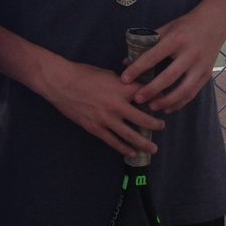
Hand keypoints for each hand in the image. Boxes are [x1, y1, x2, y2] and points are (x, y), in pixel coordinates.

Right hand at [42, 58, 163, 155]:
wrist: (60, 83)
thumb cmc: (83, 74)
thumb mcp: (108, 73)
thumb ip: (122, 84)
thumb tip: (133, 88)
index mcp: (121, 88)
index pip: (147, 96)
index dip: (158, 100)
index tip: (165, 104)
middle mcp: (117, 105)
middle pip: (143, 119)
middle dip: (155, 125)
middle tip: (161, 127)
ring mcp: (106, 119)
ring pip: (130, 135)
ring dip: (144, 143)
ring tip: (152, 148)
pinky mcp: (95, 128)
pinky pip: (113, 141)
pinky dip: (124, 148)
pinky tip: (132, 152)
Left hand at [121, 6, 225, 113]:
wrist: (214, 22)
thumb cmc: (185, 25)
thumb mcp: (166, 29)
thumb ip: (147, 44)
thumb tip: (126, 61)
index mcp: (176, 39)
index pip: (153, 56)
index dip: (137, 68)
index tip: (124, 79)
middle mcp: (190, 54)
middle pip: (168, 77)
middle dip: (151, 90)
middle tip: (137, 99)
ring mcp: (200, 66)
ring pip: (183, 89)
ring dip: (167, 101)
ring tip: (152, 106)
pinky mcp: (207, 74)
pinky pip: (193, 93)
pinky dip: (180, 102)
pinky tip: (168, 108)